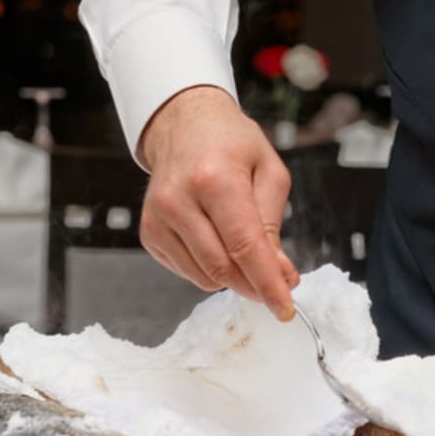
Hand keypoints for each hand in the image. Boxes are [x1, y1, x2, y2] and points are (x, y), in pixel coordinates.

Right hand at [138, 85, 299, 320]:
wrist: (183, 126)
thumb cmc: (230, 144)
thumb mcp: (269, 172)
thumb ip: (273, 225)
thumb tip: (280, 274)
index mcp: (214, 179)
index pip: (244, 247)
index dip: (268, 284)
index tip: (285, 309)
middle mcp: (178, 200)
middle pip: (223, 269)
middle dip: (255, 285)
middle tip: (278, 282)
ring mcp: (158, 219)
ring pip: (205, 277)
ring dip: (234, 277)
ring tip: (244, 248)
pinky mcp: (149, 233)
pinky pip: (189, 272)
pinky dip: (211, 269)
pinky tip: (216, 240)